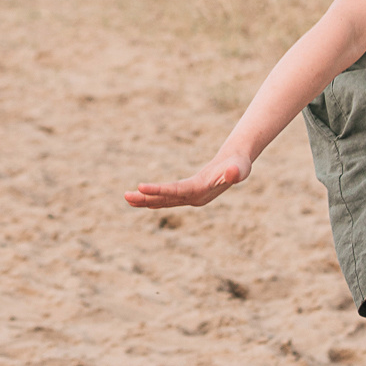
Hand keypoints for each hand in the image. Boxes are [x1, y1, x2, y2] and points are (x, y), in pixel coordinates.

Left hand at [124, 152, 251, 208]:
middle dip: (145, 198)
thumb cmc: (238, 165)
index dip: (159, 190)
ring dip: (145, 200)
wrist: (237, 166)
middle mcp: (192, 199)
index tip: (141, 187)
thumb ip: (237, 171)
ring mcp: (188, 198)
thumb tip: (233, 173)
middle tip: (125, 196)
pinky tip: (140, 199)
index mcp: (201, 192)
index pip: (176, 192)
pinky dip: (152, 198)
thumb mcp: (240, 166)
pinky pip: (166, 198)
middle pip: (166, 200)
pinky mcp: (186, 194)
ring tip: (126, 198)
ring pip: (163, 201)